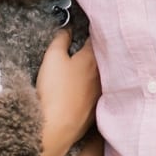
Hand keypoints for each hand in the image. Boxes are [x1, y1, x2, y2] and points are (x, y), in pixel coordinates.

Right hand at [36, 30, 99, 155]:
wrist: (57, 127)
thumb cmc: (55, 89)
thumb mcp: (53, 57)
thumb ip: (61, 39)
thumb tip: (66, 30)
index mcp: (92, 59)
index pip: (97, 39)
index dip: (91, 32)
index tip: (87, 28)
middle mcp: (102, 75)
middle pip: (102, 59)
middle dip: (96, 51)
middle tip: (86, 46)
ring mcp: (100, 94)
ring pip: (101, 77)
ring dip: (95, 71)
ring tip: (83, 68)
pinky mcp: (95, 110)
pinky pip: (96, 94)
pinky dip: (91, 89)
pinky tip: (81, 91)